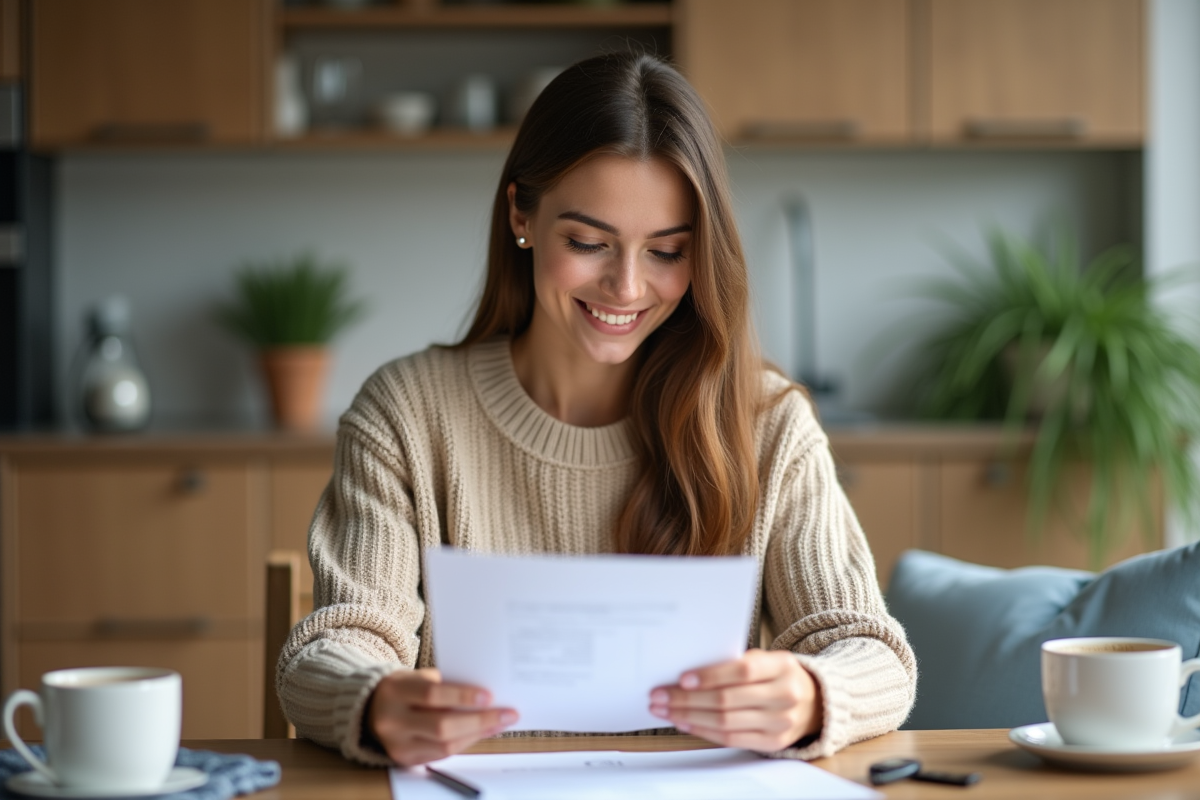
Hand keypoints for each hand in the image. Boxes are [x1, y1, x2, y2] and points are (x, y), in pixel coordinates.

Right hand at [366, 668, 517, 765]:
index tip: (489, 696)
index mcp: (395, 691)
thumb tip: (484, 696)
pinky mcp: (405, 760)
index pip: (432, 695)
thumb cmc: (404, 687)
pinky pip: (441, 756)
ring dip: (477, 735)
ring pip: (444, 746)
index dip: (462, 696)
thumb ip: (445, 684)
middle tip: (506, 714)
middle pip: (441, 726)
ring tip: (499, 723)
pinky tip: (481, 732)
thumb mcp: (417, 676)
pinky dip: (465, 743)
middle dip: (479, 721)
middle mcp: (392, 720)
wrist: (371, 708)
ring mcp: (397, 744)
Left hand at [648, 649, 821, 751]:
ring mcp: (781, 722)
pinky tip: (685, 722)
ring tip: (665, 710)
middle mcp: (785, 696)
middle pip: (727, 700)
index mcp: (782, 667)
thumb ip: (735, 663)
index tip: (682, 679)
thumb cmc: (779, 675)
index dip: (710, 675)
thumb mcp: (767, 659)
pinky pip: (731, 738)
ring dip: (689, 716)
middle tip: (659, 695)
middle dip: (687, 699)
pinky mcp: (773, 742)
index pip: (742, 671)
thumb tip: (688, 674)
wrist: (815, 701)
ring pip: (725, 722)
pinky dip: (703, 731)